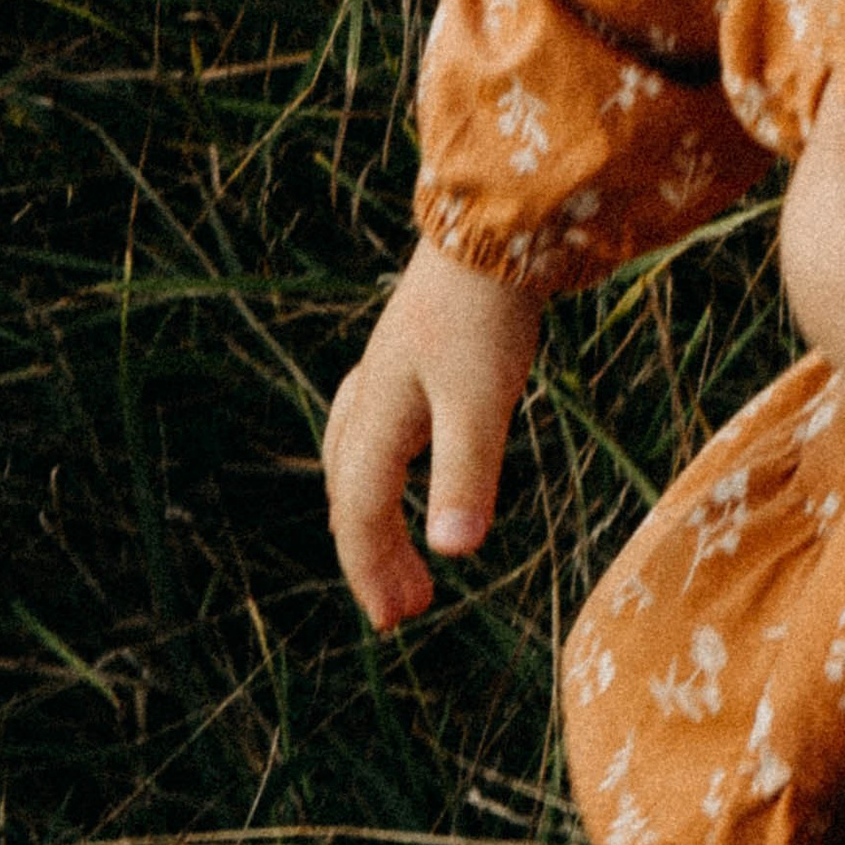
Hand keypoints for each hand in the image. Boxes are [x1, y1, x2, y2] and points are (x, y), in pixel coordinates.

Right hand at [323, 241, 543, 627]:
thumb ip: (467, 473)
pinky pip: (377, 423)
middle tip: (402, 607)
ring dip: (368, 509)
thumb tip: (450, 553)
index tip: (398, 622)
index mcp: (379, 413)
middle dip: (369, 551)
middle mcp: (373, 392)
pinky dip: (381, 463)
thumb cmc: (489, 310)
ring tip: (392, 549)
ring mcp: (390, 367)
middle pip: (350, 488)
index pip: (361, 512)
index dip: (373, 570)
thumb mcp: (483, 399)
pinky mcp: (415, 348)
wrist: (495, 222)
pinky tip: (407, 455)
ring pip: (355, 453)